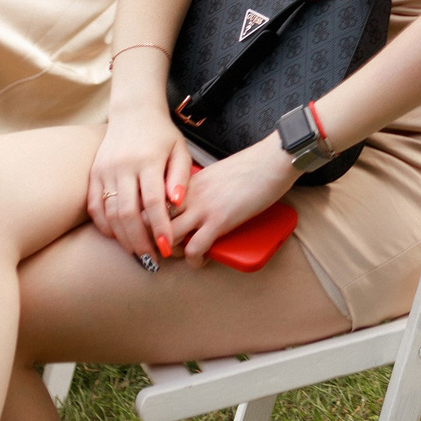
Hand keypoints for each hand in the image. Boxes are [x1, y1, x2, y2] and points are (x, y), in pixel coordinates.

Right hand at [87, 100, 193, 262]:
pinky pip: (94, 207)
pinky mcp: (93, 174)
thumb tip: (177, 204)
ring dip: (122, 238)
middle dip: (140, 241)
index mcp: (147, 160)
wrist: (133, 112)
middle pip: (128, 213)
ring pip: (109, 213)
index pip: (153, 202)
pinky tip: (117, 237)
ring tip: (137, 253)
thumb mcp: (180, 150)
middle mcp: (123, 167)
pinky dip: (104, 225)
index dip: (159, 227)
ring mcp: (104, 171)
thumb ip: (181, 177)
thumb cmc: (162, 135)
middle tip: (151, 259)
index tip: (167, 248)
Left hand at [164, 135, 297, 263]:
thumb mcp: (216, 175)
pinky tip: (202, 259)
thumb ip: (201, 189)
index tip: (154, 231)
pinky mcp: (219, 221)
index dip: (147, 221)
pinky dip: (194, 260)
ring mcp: (202, 208)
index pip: (151, 203)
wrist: (272, 160)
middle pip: (151, 220)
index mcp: (186, 183)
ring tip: (184, 255)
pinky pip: (194, 248)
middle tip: (164, 248)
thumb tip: (199, 206)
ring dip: (172, 252)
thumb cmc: (252, 166)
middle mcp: (188, 195)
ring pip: (168, 237)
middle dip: (154, 239)